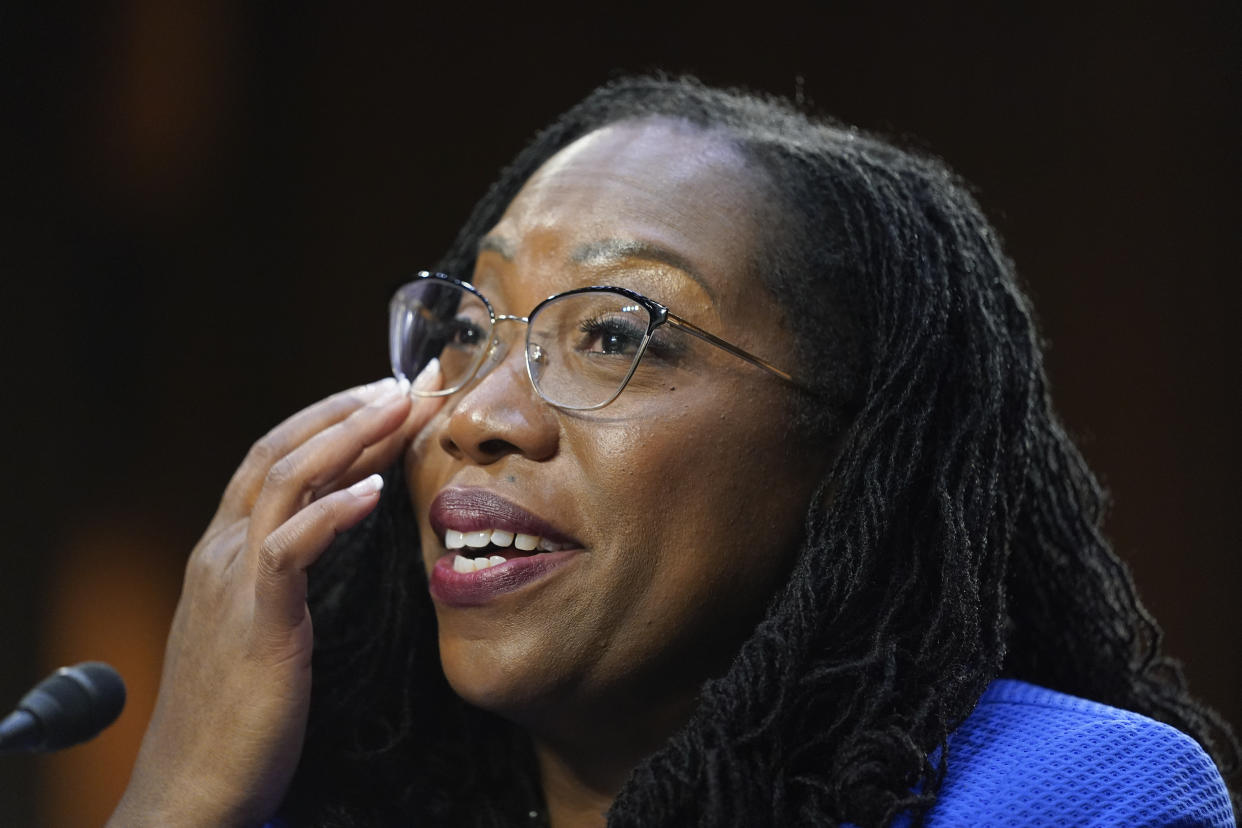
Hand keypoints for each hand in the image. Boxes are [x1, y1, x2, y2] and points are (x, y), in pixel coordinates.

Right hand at [108, 363, 442, 827]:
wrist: (194, 786)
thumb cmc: (241, 712)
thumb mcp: (266, 625)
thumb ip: (289, 575)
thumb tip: (339, 536)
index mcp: (226, 549)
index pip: (278, 457)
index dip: (334, 419)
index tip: (391, 395)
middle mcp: (221, 550)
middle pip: (281, 449)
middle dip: (346, 408)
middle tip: (410, 382)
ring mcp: (232, 581)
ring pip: (284, 480)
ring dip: (347, 436)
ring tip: (401, 406)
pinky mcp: (256, 621)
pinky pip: (291, 549)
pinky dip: (333, 512)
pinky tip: (376, 490)